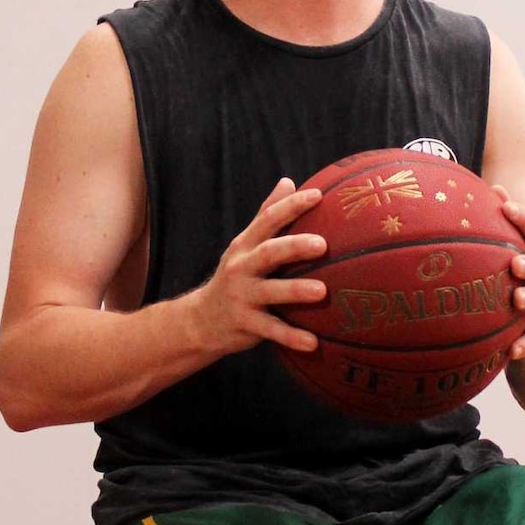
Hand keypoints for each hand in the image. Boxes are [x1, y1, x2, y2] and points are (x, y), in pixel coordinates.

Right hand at [191, 177, 326, 357]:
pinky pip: (271, 330)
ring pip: (270, 292)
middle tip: (323, 244)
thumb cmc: (237, 275)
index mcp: (246, 244)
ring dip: (296, 291)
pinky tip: (313, 343)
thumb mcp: (246, 244)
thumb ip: (267, 214)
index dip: (292, 206)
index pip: (268, 219)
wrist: (202, 319)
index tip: (318, 196)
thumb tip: (288, 181)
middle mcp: (242, 267)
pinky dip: (291, 337)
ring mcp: (242, 296)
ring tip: (322, 292)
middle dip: (294, 247)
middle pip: (269, 253)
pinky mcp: (245, 324)